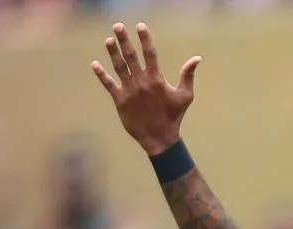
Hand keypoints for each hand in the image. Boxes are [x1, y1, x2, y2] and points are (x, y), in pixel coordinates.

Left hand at [92, 22, 201, 155]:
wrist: (159, 138)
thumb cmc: (174, 116)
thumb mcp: (185, 95)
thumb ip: (188, 75)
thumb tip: (197, 59)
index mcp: (157, 79)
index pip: (150, 54)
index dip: (145, 39)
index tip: (140, 26)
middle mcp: (141, 82)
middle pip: (131, 56)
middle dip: (124, 40)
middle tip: (117, 26)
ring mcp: (129, 91)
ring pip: (119, 67)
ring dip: (113, 53)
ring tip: (109, 40)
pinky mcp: (120, 100)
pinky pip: (108, 84)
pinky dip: (101, 74)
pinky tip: (95, 64)